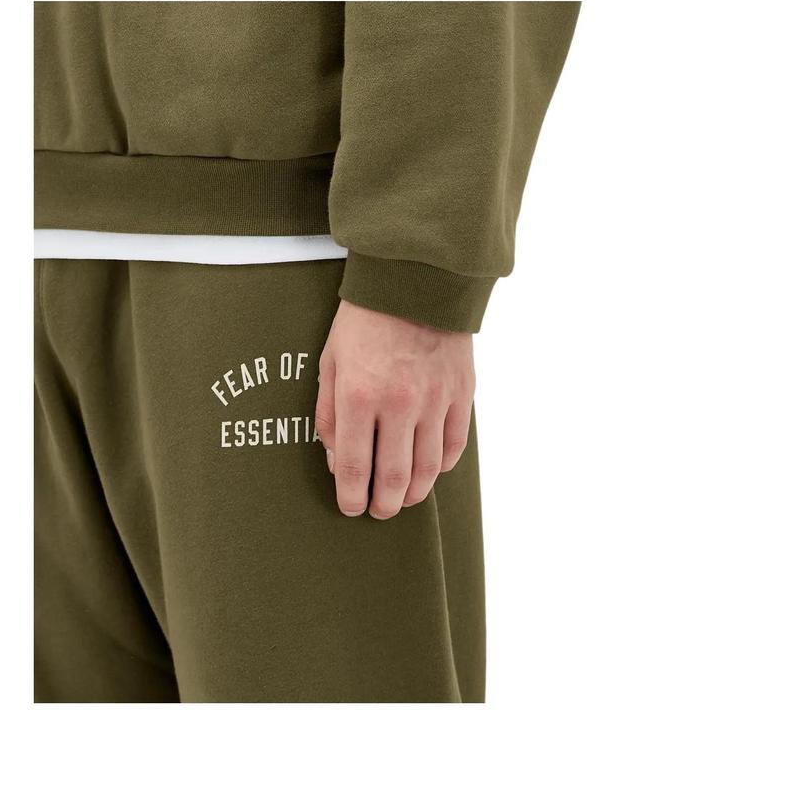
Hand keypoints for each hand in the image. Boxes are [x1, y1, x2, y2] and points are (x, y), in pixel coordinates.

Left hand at [315, 300, 475, 518]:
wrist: (414, 279)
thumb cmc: (363, 320)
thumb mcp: (329, 362)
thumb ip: (329, 416)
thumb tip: (337, 462)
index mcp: (359, 395)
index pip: (355, 467)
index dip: (352, 497)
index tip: (351, 508)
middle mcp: (398, 403)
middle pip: (395, 478)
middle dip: (384, 505)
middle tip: (378, 510)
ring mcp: (434, 400)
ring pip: (428, 470)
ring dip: (414, 494)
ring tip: (403, 499)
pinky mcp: (461, 393)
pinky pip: (454, 445)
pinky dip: (442, 466)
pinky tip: (430, 470)